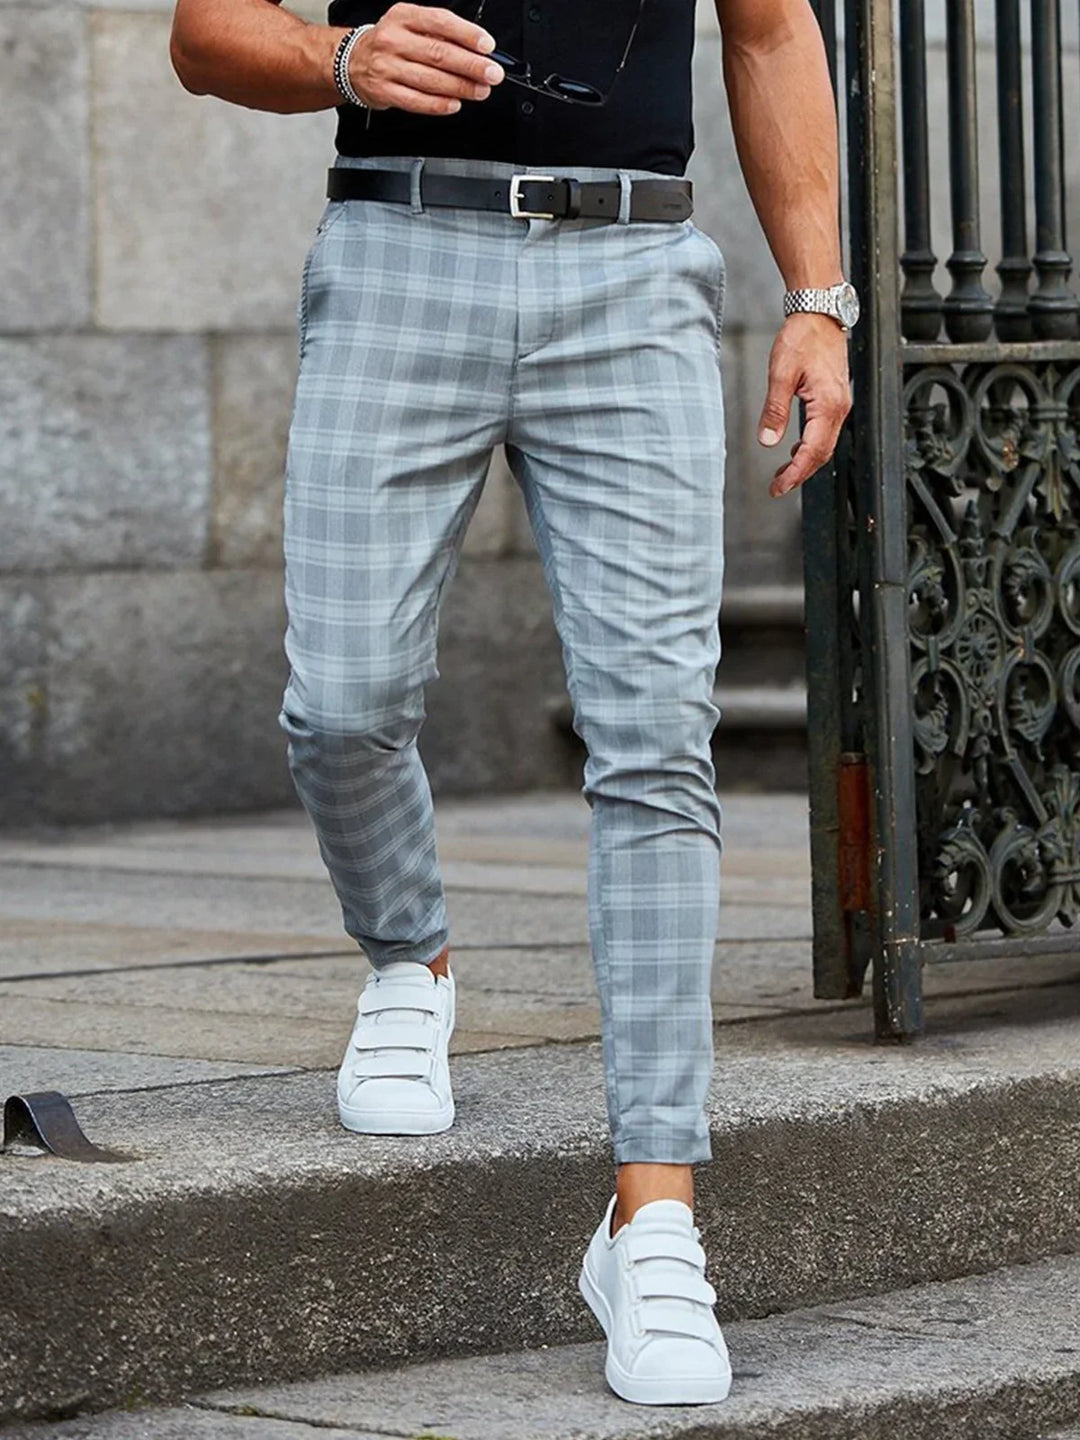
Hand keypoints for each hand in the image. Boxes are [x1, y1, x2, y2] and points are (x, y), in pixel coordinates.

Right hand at [348, 3, 503, 115]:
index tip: (487, 46)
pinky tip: (455, 104)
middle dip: (471, 66)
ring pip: (430, 80)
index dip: (467, 35)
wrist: (353, 61)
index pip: (440, 22)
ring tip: (480, 91)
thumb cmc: (391, 44)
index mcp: (404, 16)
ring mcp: (387, 67)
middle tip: (492, 74)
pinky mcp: (384, 91)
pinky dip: (439, 105)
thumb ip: (441, 34)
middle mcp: (394, 40)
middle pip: (438, 53)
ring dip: (460, 87)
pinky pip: (417, 101)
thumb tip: (477, 51)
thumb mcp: (410, 25)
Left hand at [757, 312, 851, 497]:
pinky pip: (825, 431)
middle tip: (778, 487)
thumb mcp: (781, 374)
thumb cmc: (803, 337)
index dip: (794, 474)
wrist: (820, 312)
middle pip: (821, 454)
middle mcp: (839, 407)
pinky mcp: (835, 398)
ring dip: (805, 462)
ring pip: (825, 444)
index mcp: (827, 405)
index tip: (778, 487)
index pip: (811, 452)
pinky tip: (795, 448)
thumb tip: (767, 440)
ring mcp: (839, 403)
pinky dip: (811, 446)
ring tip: (784, 473)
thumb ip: (774, 410)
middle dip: (800, 474)